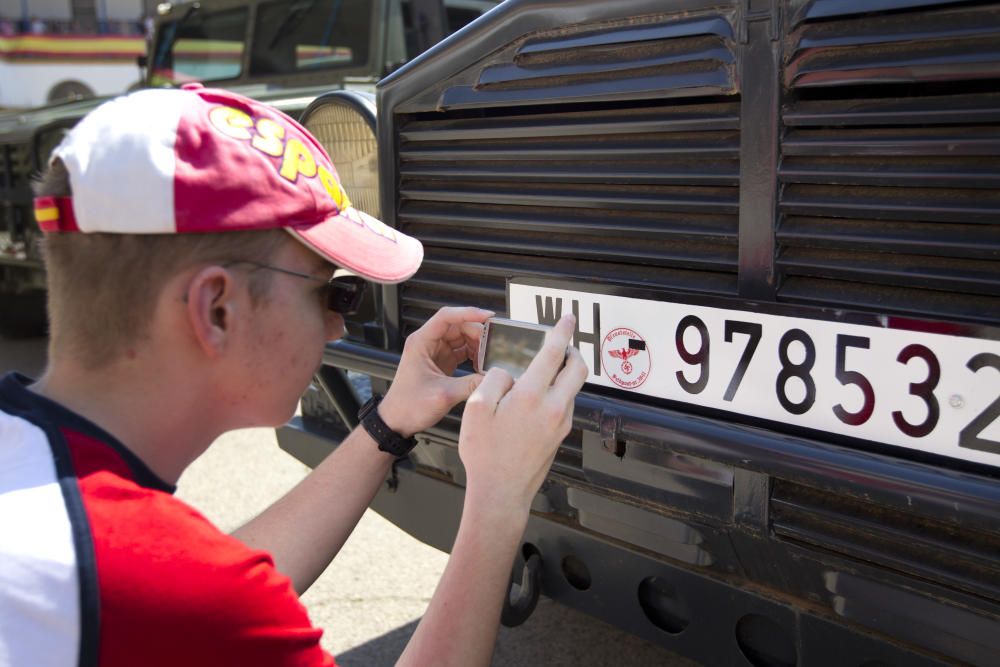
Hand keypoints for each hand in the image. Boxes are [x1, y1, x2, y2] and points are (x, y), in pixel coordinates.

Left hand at [378, 306, 493, 436]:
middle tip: (492, 345)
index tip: (488, 316)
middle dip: (477, 333)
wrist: (397, 421)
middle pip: (458, 325)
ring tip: (488, 357)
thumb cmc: (408, 406)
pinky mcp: (441, 362)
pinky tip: (481, 365)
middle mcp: (427, 343)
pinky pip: (462, 350)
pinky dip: (474, 355)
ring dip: (477, 344)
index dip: (468, 313)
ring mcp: (435, 352)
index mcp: (421, 342)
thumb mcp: (444, 395)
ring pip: (461, 337)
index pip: (446, 316)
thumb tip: (493, 377)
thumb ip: (471, 384)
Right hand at [457, 314, 587, 514]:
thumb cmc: (485, 454)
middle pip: (578, 368)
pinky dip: (558, 392)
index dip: (562, 330)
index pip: (555, 352)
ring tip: (542, 371)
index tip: (567, 318)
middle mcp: (554, 407)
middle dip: (573, 350)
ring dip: (565, 372)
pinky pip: (565, 405)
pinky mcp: (560, 436)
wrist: (501, 492)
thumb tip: (510, 373)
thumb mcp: (476, 408)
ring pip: (573, 387)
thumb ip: (495, 380)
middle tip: (561, 343)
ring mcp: (561, 423)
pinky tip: (536, 398)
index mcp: (532, 396)